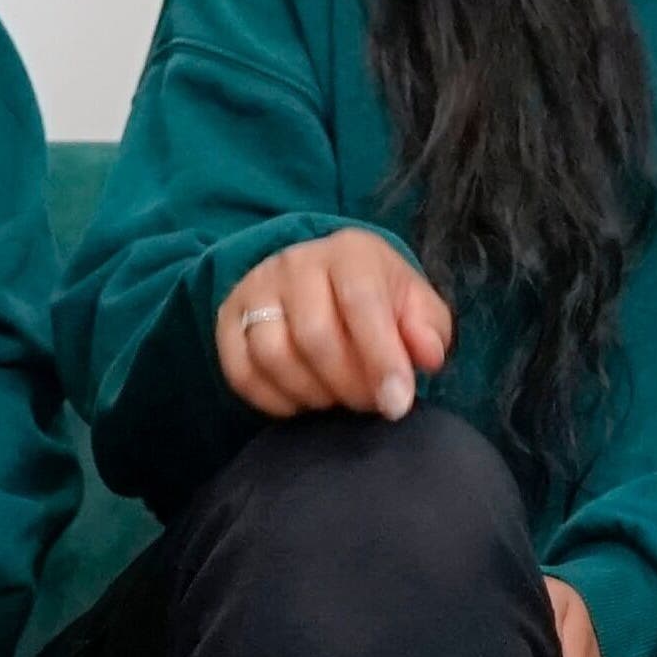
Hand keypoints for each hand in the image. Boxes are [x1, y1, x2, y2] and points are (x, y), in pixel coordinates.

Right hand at [214, 231, 454, 421]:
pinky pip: (241, 372)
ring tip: (337, 399)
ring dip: (312, 394)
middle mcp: (295, 263)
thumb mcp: (414, 304)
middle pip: (314, 336)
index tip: (397, 404)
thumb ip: (428, 330)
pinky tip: (302, 403)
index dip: (381, 358)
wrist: (321, 278)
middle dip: (348, 385)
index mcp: (349, 252)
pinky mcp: (228, 319)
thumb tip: (426, 357)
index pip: (362, 303)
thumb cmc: (376, 296)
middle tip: (369, 404)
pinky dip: (274, 400)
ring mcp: (255, 289)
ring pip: (273, 356)